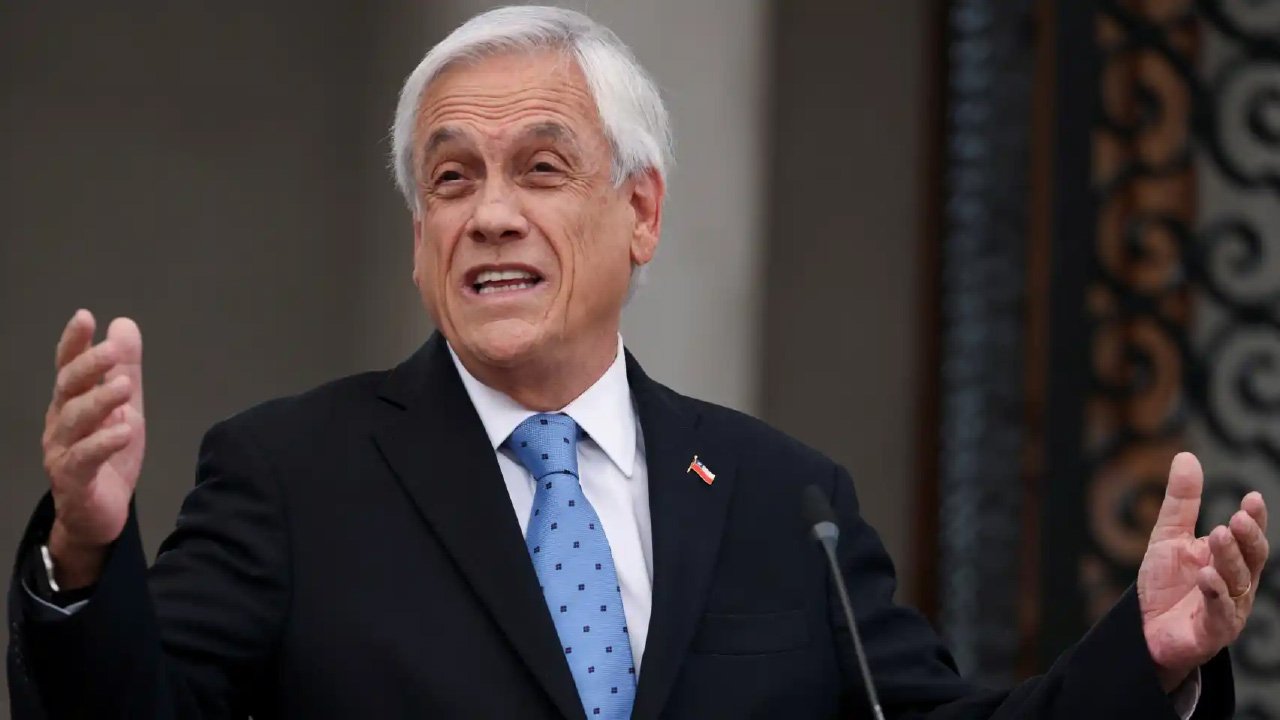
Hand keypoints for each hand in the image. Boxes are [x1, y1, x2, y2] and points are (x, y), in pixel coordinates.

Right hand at [41, 310, 145, 588]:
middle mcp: (60, 424)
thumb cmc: (107, 457)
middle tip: (112, 351)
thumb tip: (123, 324)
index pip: (68, 367)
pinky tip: (123, 431)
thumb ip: (125, 369)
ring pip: (75, 421)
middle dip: (88, 367)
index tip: (85, 317)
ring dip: (100, 401)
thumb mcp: (124, 408)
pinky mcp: (74, 481)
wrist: (98, 514)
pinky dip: (103, 443)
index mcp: (71, 403)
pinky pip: (85, 459)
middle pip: (68, 389)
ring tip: (125, 387)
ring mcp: (62, 452)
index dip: (74, 342)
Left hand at [1139, 452, 1268, 690]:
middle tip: (1236, 518)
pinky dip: (1215, 593)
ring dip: (1229, 559)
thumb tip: (1187, 456)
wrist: (1146, 630)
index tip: (1252, 497)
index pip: (1248, 538)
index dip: (1254, 520)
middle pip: (1251, 560)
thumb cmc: (1166, 584)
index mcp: (1230, 560)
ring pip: (1237, 583)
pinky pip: (1220, 612)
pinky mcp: (1212, 632)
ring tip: (1217, 535)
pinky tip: (1206, 575)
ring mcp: (1228, 610)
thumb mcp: (1169, 536)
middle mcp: (1237, 585)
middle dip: (1247, 539)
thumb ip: (1182, 502)